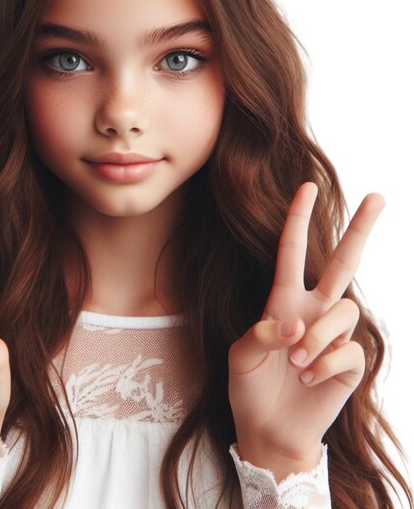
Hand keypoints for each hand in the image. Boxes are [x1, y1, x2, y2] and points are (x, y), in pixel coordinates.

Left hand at [228, 182, 384, 479]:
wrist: (268, 430)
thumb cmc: (249, 388)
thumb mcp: (239, 357)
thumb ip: (260, 335)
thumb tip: (296, 326)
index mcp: (282, 301)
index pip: (292, 252)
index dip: (297, 220)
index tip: (306, 187)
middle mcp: (313, 311)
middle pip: (343, 263)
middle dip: (360, 230)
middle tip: (378, 196)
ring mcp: (334, 336)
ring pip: (344, 312)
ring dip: (319, 338)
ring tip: (296, 363)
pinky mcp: (350, 363)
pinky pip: (348, 351)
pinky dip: (325, 365)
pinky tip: (309, 379)